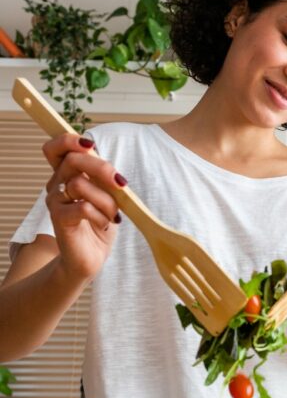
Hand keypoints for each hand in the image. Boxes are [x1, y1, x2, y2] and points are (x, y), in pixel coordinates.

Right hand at [42, 134, 124, 280]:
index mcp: (67, 175)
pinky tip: (104, 224)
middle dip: (102, 168)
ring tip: (112, 215)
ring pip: (81, 184)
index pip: (56, 148)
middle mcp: (57, 185)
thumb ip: (104, 179)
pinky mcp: (59, 219)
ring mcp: (55, 201)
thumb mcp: (107, 196)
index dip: (70, 140)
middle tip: (120, 185)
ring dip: (107, 200)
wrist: (89, 257)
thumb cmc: (99, 224)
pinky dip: (101, 216)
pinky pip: (83, 207)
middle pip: (73, 159)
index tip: (90, 145)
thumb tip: (112, 169)